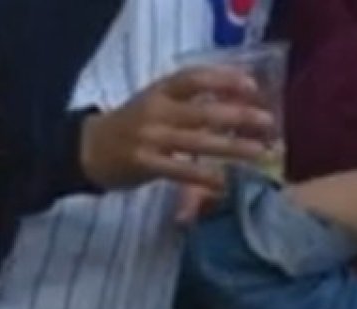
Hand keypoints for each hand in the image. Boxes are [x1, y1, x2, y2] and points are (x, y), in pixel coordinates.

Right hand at [80, 66, 276, 191]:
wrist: (88, 149)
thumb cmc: (133, 125)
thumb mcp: (157, 104)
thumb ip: (189, 103)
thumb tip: (235, 106)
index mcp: (160, 91)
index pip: (194, 78)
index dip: (224, 79)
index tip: (252, 85)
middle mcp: (156, 110)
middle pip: (203, 111)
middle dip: (238, 115)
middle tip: (268, 122)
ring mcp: (149, 137)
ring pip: (197, 141)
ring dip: (232, 147)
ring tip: (260, 152)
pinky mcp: (144, 163)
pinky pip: (179, 170)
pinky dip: (204, 176)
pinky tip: (226, 183)